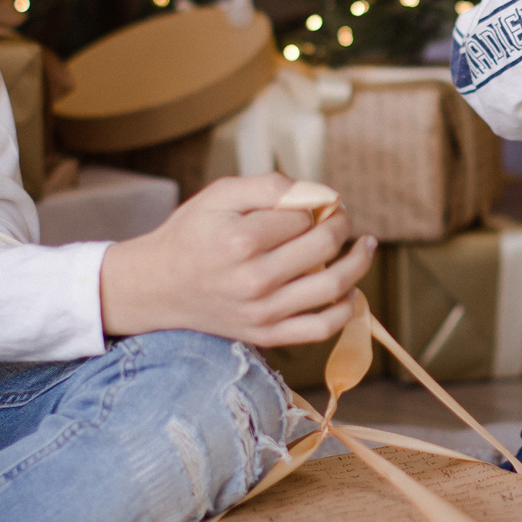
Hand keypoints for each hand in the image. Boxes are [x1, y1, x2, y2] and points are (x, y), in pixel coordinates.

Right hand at [98, 173, 377, 346]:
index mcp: (239, 241)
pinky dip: (346, 309)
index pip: (303, 217)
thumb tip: (323, 194)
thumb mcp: (220, 195)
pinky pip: (321, 328)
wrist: (156, 287)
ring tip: (365, 246)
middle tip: (340, 217)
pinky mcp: (265, 335)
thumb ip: (272, 186)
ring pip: (333, 289)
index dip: (316, 205)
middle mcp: (252, 280)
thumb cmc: (191, 234)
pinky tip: (351, 289)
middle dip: (341, 225)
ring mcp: (261, 312)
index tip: (314, 203)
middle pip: (323, 248)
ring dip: (358, 263)